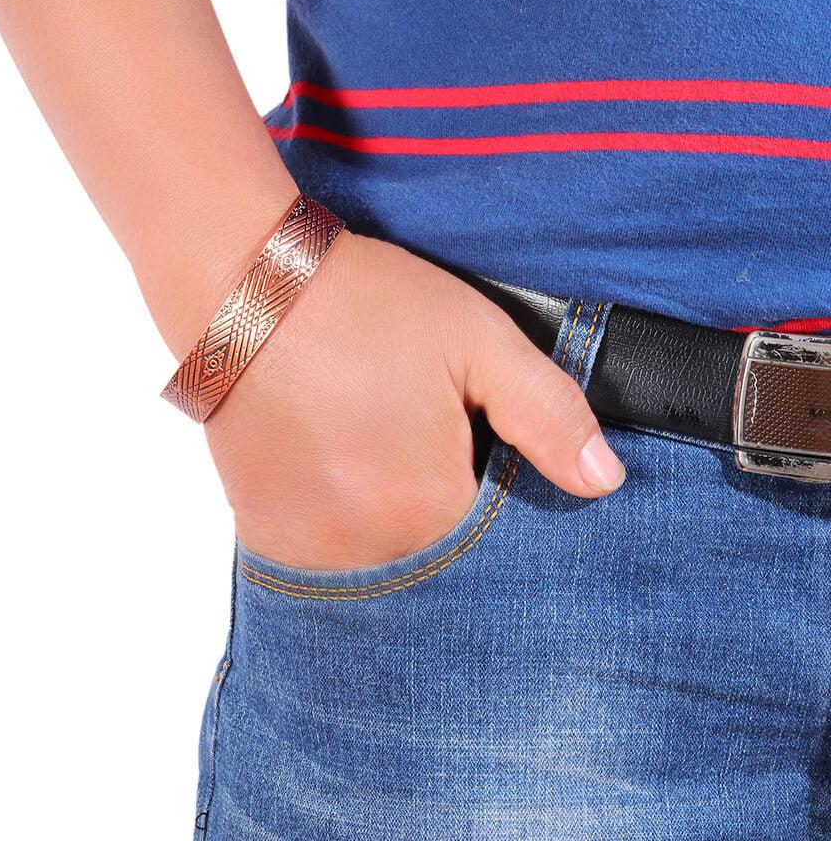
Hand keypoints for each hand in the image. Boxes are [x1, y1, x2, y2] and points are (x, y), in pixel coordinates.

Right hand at [204, 231, 624, 569]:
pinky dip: (344, 532)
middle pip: (438, 561)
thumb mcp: (479, 338)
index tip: (478, 453)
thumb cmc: (365, 305)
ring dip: (395, 530)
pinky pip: (325, 561)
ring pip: (383, 565)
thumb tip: (604, 482)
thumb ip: (549, 413)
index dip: (498, 496)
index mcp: (428, 506)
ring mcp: (308, 547)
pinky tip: (342, 474)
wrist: (246, 286)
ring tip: (381, 456)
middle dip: (447, 517)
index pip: (499, 546)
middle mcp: (366, 548)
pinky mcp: (265, 533)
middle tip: (423, 445)